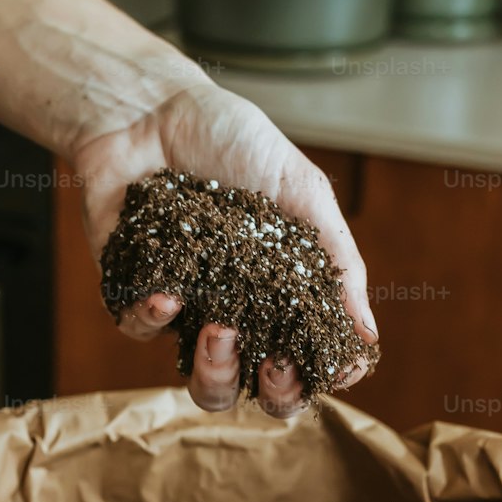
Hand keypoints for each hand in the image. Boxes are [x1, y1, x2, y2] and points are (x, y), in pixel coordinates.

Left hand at [72, 78, 377, 417]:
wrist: (152, 107)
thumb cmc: (233, 141)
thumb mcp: (302, 191)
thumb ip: (337, 261)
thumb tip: (367, 335)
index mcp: (283, 295)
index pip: (307, 361)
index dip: (319, 378)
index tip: (331, 369)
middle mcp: (239, 312)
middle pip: (257, 390)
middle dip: (274, 394)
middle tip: (275, 366)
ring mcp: (187, 308)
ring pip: (202, 380)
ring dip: (216, 371)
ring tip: (220, 331)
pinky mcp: (133, 292)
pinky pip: (142, 331)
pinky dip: (155, 318)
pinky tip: (167, 293)